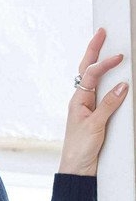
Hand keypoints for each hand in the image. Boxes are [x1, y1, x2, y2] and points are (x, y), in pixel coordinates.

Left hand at [58, 27, 128, 176]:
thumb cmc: (81, 148)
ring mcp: (87, 106)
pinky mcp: (94, 115)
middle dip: (93, 51)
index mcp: (77, 100)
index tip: (119, 57)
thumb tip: (123, 86)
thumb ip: (109, 105)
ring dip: (96, 62)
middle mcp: (81, 100)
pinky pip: (100, 92)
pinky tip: (109, 75)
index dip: (104, 63)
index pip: (90, 75)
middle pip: (86, 70)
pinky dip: (104, 80)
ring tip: (101, 45)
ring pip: (91, 79)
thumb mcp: (96, 125)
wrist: (77, 167)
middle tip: (100, 33)